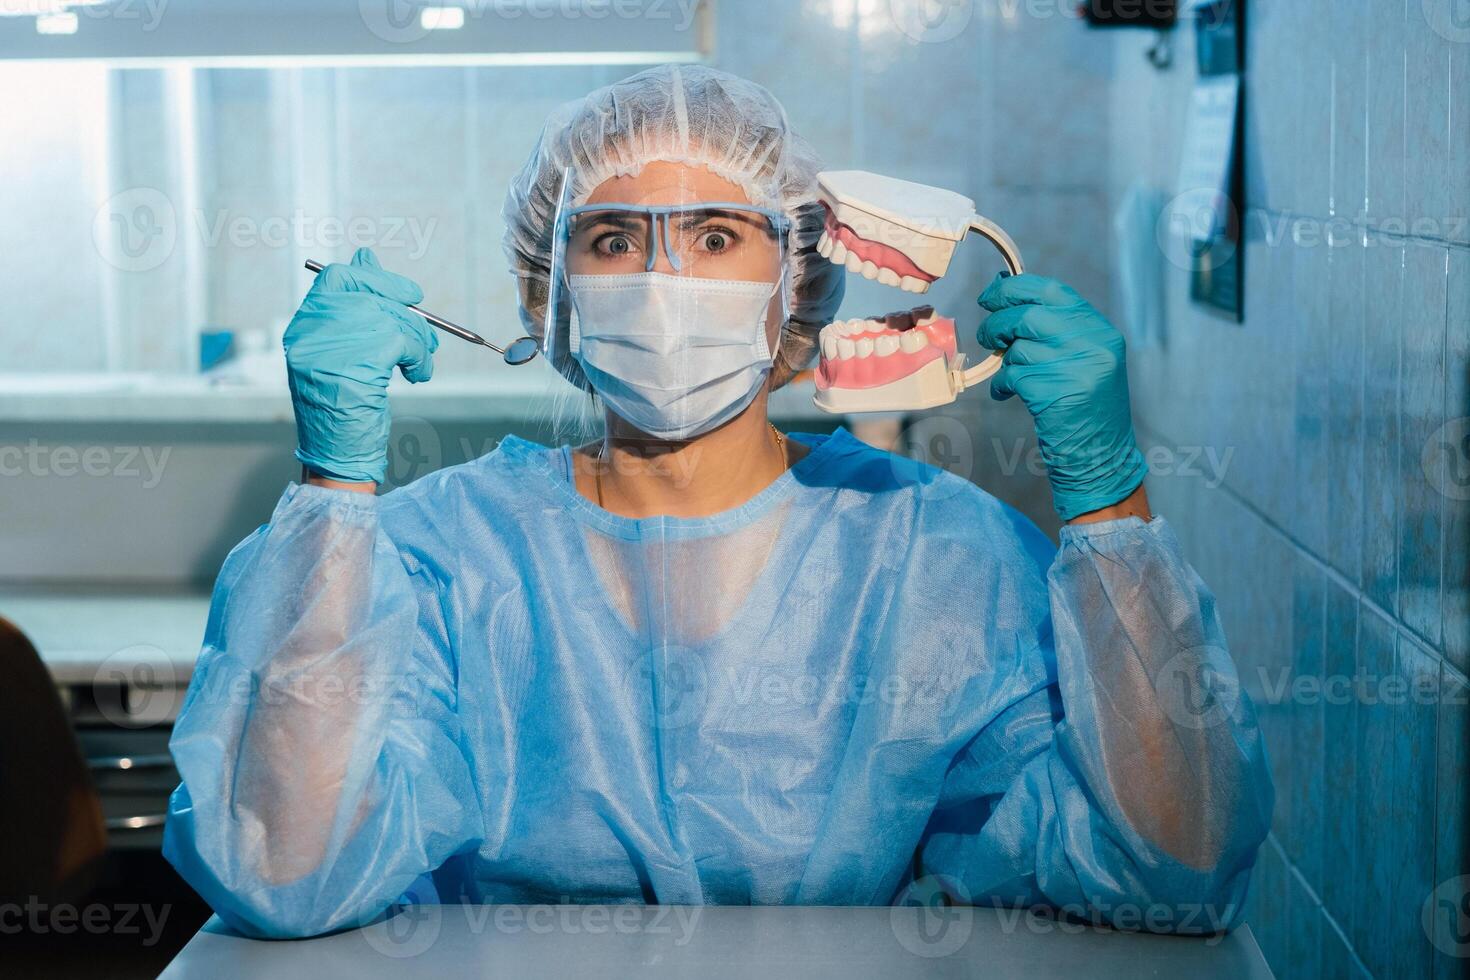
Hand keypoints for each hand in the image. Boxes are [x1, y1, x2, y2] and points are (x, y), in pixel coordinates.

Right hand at [284, 248, 437, 485]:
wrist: (336, 453)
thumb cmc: (342, 405)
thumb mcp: (343, 351)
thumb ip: (354, 307)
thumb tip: (367, 253)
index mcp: (304, 326)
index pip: (338, 278)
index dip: (378, 278)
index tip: (410, 292)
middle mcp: (311, 331)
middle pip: (372, 296)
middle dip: (409, 315)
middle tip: (427, 338)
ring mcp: (330, 347)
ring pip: (393, 319)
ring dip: (419, 342)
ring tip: (420, 364)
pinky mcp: (356, 364)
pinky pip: (404, 342)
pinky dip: (420, 358)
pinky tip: (417, 375)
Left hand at [977, 273, 1146, 520]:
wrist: (1101, 454)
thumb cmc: (1086, 405)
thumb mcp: (1083, 358)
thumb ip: (1056, 328)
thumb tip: (1005, 294)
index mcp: (1100, 330)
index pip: (1052, 291)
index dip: (1015, 288)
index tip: (991, 294)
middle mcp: (1091, 344)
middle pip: (1028, 316)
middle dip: (998, 323)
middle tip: (987, 335)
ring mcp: (1074, 368)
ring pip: (1017, 348)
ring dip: (1004, 361)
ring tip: (1010, 374)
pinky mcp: (1053, 393)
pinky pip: (1012, 376)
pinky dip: (1002, 384)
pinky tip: (1007, 393)